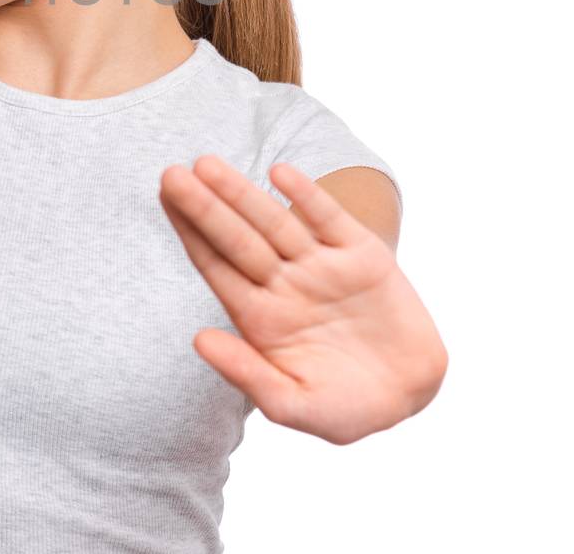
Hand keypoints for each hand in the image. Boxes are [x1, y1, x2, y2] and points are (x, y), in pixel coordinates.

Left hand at [159, 155, 446, 444]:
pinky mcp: (362, 255)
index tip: (162, 199)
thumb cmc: (344, 407)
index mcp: (259, 315)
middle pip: (236, 238)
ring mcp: (321, 266)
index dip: (189, 232)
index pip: (215, 266)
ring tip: (208, 166)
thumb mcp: (292, 403)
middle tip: (171, 174)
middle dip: (204, 207)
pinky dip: (307, 197)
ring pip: (274, 223)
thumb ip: (245, 373)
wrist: (410, 394)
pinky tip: (280, 174)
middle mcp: (284, 283)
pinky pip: (329, 220)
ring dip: (243, 194)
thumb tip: (198, 339)